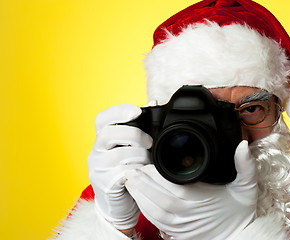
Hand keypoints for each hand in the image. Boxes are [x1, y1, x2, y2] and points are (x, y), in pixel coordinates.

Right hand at [87, 104, 151, 231]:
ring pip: (120, 154)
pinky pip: (124, 173)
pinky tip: (144, 172)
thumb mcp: (132, 147)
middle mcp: (96, 151)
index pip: (102, 119)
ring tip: (148, 161)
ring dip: (140, 156)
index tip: (137, 111)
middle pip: (109, 134)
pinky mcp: (105, 184)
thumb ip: (140, 126)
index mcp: (102, 139)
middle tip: (149, 143)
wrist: (119, 203)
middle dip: (134, 135)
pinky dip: (138, 171)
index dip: (118, 112)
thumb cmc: (127, 170)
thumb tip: (153, 103)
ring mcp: (98, 168)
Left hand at [125, 140, 257, 239]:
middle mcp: (188, 214)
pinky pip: (157, 223)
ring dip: (140, 197)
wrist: (239, 235)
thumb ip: (245, 165)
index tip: (147, 165)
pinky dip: (145, 210)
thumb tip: (243, 145)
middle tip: (130, 170)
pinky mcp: (177, 233)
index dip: (157, 177)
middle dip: (142, 184)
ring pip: (154, 212)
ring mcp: (181, 226)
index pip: (175, 188)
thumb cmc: (239, 210)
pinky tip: (139, 199)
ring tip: (130, 182)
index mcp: (201, 200)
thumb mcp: (246, 186)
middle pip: (159, 199)